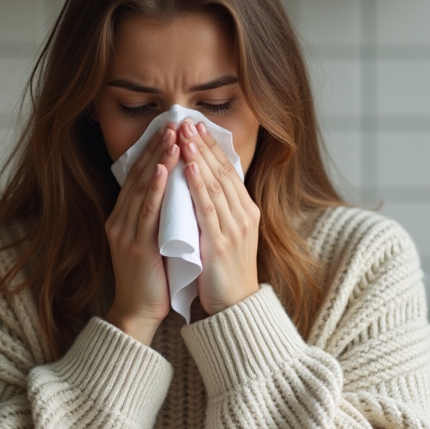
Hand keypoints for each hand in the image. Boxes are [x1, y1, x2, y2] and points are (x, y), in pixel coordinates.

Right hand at [105, 126, 181, 345]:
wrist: (137, 313)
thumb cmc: (149, 280)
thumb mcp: (150, 242)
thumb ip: (156, 218)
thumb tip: (175, 193)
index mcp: (122, 219)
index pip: (137, 178)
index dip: (151, 153)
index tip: (166, 130)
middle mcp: (120, 221)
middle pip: (138, 177)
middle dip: (155, 149)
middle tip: (171, 122)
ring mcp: (127, 233)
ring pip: (143, 189)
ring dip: (158, 160)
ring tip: (171, 136)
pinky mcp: (138, 246)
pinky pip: (148, 212)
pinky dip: (156, 188)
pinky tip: (164, 169)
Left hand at [179, 120, 260, 316]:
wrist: (235, 307)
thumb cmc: (224, 273)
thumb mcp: (226, 235)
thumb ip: (218, 211)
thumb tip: (201, 186)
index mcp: (246, 211)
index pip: (228, 171)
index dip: (211, 147)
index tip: (195, 126)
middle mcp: (244, 215)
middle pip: (222, 172)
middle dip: (203, 145)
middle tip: (186, 120)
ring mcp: (234, 228)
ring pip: (215, 185)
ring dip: (198, 158)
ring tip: (183, 135)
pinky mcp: (222, 243)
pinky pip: (208, 209)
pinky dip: (198, 186)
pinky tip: (188, 169)